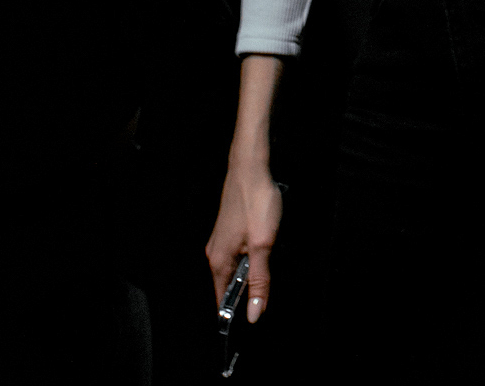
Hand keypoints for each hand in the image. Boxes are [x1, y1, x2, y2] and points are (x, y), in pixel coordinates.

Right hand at [204, 166, 281, 322]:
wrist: (251, 167)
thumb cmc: (256, 202)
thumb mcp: (263, 246)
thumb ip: (259, 281)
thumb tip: (252, 314)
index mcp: (219, 262)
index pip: (222, 301)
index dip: (236, 313)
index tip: (253, 318)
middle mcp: (215, 254)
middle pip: (230, 286)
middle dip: (248, 290)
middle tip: (269, 283)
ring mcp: (222, 241)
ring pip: (236, 269)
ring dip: (252, 271)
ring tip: (268, 256)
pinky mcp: (229, 231)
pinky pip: (239, 254)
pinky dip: (252, 257)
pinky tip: (264, 246)